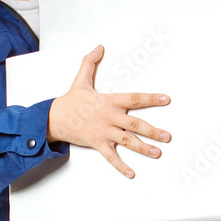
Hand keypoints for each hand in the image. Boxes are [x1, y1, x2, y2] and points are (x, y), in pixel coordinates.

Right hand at [46, 44, 170, 177]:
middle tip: (167, 136)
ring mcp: (103, 131)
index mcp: (109, 101)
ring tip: (157, 152)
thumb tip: (98, 47)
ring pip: (127, 141)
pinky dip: (121, 166)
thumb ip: (90, 62)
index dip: (151, 98)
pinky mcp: (97, 143)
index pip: (134, 98)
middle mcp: (109, 117)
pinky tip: (132, 174)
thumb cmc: (70, 101)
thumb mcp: (81, 80)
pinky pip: (110, 157)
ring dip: (143, 148)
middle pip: (135, 124)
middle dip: (152, 130)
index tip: (166, 99)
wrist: (54, 118)